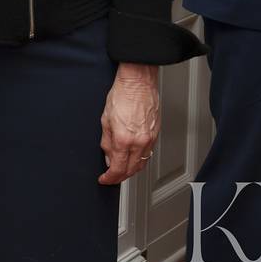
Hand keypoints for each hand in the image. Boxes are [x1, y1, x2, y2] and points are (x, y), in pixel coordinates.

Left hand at [98, 63, 159, 184]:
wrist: (138, 82)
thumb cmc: (122, 95)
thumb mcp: (105, 119)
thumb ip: (106, 141)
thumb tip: (107, 155)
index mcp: (124, 139)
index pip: (118, 168)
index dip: (110, 178)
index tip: (105, 179)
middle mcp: (139, 142)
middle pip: (131, 170)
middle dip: (120, 177)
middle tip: (111, 176)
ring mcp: (149, 139)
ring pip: (141, 164)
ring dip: (131, 170)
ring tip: (121, 169)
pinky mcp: (156, 134)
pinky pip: (148, 154)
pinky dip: (139, 160)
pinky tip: (133, 157)